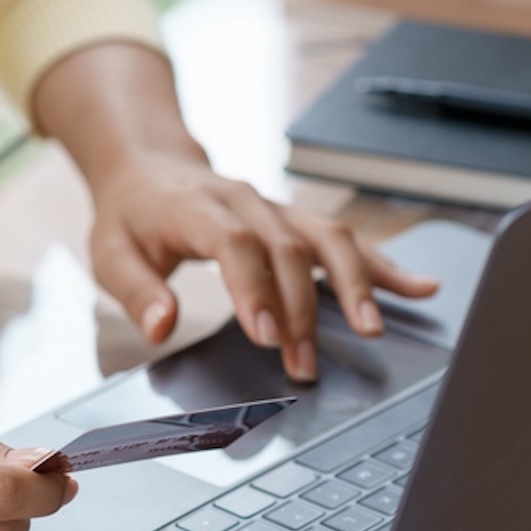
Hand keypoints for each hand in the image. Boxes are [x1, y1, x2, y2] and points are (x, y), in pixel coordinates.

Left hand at [87, 150, 436, 380]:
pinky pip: (344, 238)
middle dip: (301, 309)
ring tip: (373, 329)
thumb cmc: (133, 216)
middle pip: (286, 248)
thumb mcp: (111, 253)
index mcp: (195, 207)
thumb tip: (161, 325)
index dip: (254, 287)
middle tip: (305, 363)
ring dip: (354, 283)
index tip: (266, 335)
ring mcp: (276, 208)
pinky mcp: (296, 220)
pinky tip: (419, 287)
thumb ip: (136, 291)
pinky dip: (383, 264)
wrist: (151, 167)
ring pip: (326, 236)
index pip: (234, 242)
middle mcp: (244, 201)